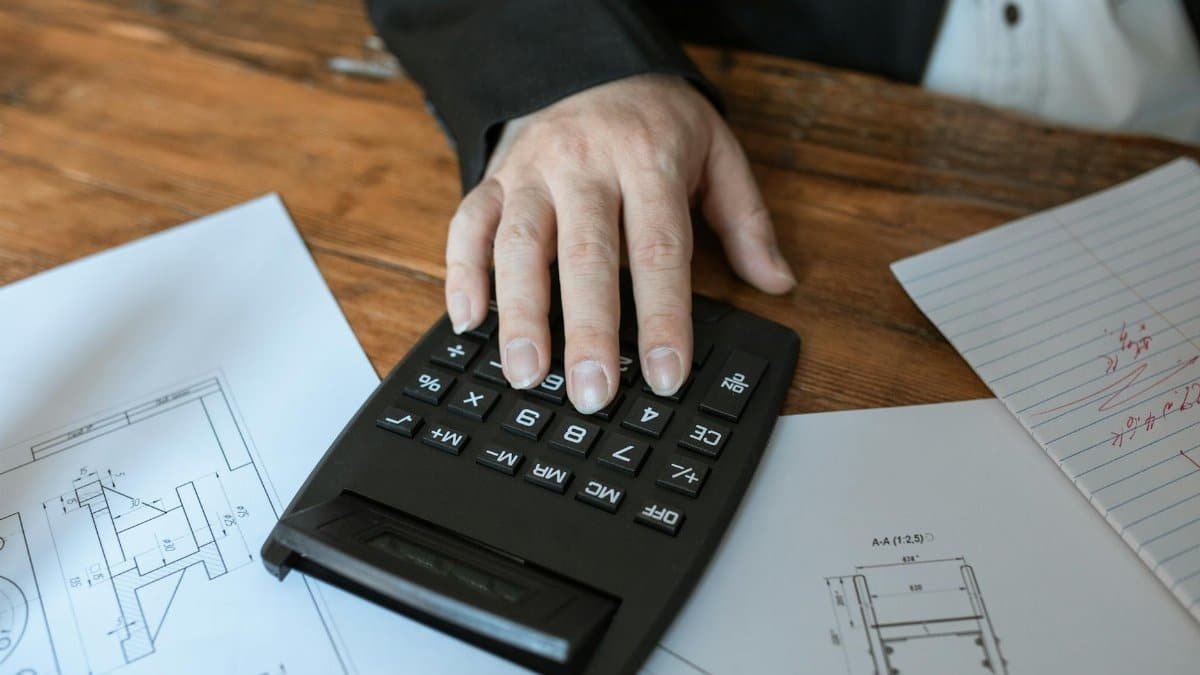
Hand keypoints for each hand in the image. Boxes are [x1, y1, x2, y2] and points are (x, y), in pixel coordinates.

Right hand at [444, 73, 794, 412]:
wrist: (590, 62)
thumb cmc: (657, 120)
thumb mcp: (717, 151)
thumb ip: (746, 220)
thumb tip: (778, 283)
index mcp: (648, 160)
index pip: (658, 249)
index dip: (663, 318)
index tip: (666, 375)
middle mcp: (584, 165)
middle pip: (585, 256)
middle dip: (588, 331)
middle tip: (592, 393)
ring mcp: (532, 171)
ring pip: (518, 245)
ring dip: (520, 314)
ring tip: (525, 374)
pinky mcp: (493, 177)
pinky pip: (467, 224)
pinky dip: (463, 273)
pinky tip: (469, 322)